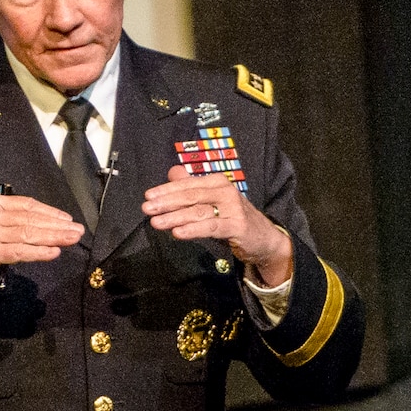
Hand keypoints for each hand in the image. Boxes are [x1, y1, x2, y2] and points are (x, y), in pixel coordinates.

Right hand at [0, 192, 84, 305]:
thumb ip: (7, 220)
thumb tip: (40, 226)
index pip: (26, 204)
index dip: (49, 212)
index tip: (66, 219)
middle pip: (31, 218)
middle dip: (57, 225)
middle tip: (77, 230)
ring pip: (28, 234)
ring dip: (54, 237)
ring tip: (71, 239)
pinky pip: (20, 251)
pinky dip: (39, 252)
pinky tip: (54, 252)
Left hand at [143, 165, 292, 286]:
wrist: (264, 238)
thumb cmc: (231, 218)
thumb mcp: (211, 201)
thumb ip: (191, 187)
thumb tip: (172, 172)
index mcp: (217, 182)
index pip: (186, 184)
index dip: (165, 190)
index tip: (147, 197)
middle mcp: (225, 191)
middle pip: (190, 196)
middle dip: (166, 202)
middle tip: (146, 209)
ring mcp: (233, 208)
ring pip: (197, 212)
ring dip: (174, 217)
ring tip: (155, 223)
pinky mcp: (237, 226)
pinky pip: (210, 227)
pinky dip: (192, 229)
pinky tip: (177, 233)